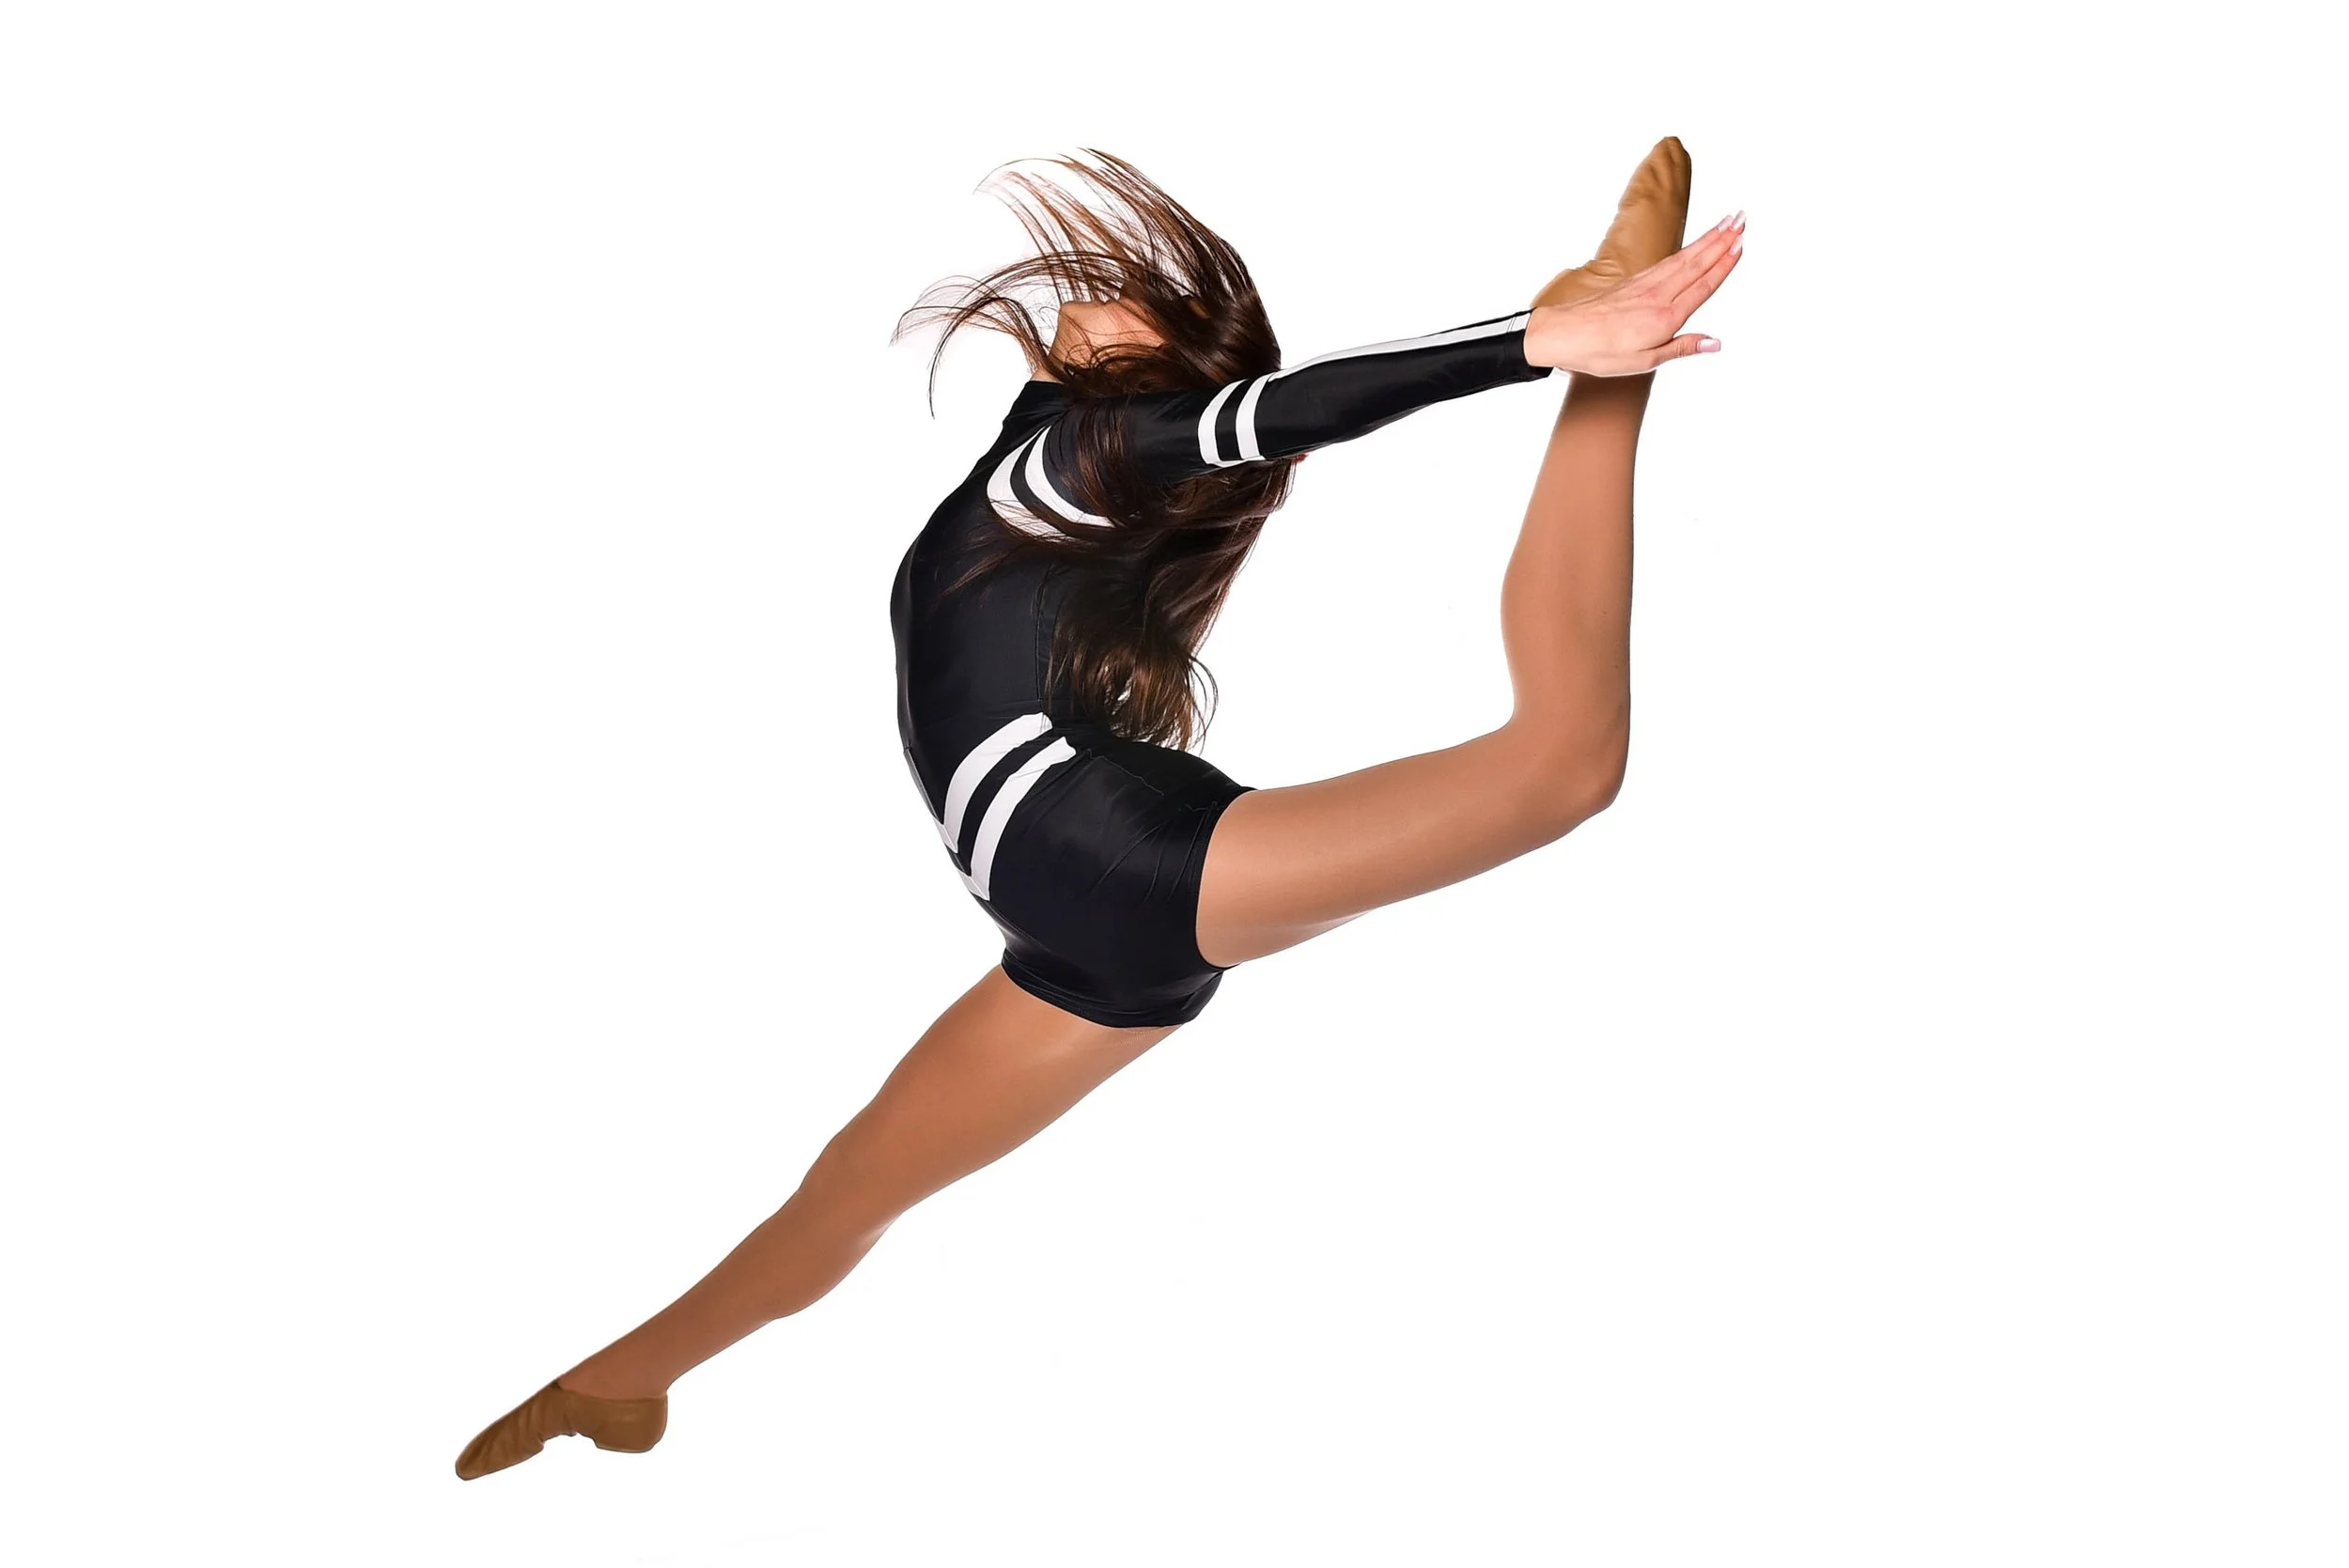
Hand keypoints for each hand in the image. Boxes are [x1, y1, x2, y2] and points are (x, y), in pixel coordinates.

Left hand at [1524, 211, 1743, 374]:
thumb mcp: (1643, 361)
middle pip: (1697, 262)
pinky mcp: (1634, 282)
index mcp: (1664, 317)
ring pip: (1684, 257)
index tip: (1742, 243)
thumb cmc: (1599, 352)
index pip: (1702, 285)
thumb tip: (1715, 342)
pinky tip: (1695, 244)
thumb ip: (1681, 348)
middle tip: (1744, 218)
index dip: (1724, 264)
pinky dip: (1687, 249)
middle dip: (1722, 240)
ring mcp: (1645, 285)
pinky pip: (1668, 261)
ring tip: (1727, 222)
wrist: (1562, 333)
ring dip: (1708, 238)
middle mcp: (1658, 295)